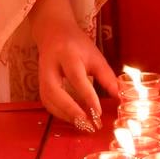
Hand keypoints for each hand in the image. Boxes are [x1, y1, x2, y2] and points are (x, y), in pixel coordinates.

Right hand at [31, 0, 116, 130]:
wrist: (53, 32)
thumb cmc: (77, 45)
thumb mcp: (95, 56)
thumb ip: (107, 77)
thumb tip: (120, 97)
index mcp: (67, 54)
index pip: (76, 78)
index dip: (87, 96)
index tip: (98, 113)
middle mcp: (51, 65)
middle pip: (54, 91)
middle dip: (70, 110)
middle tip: (86, 123)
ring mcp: (41, 75)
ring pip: (48, 99)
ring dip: (64, 115)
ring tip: (82, 125)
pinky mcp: (39, 84)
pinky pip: (46, 102)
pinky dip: (59, 113)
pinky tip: (72, 119)